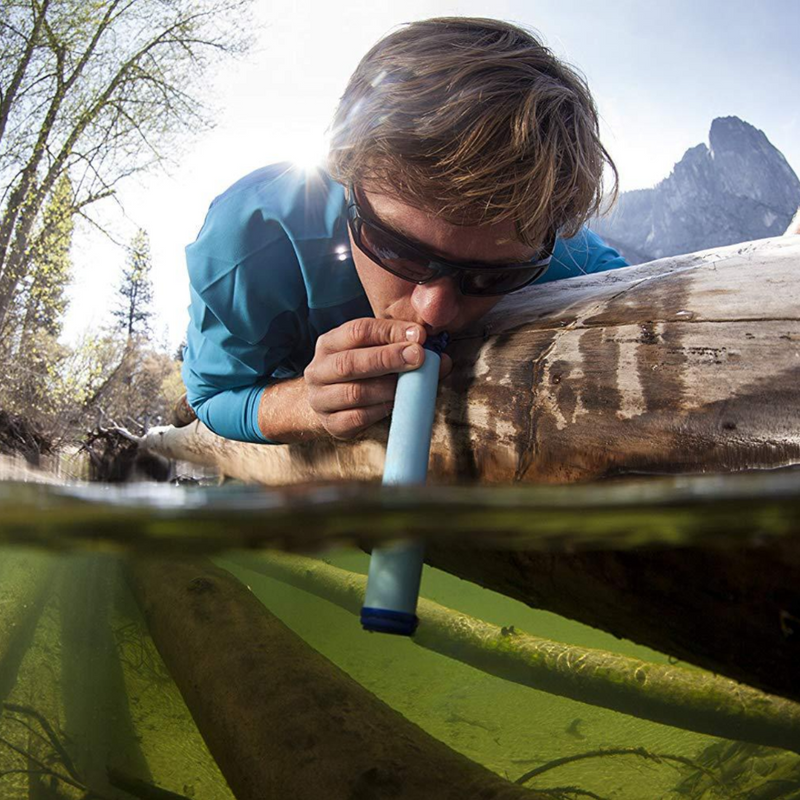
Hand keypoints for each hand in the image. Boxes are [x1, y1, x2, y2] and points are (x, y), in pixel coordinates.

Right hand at [303, 318, 451, 439]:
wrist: (328, 402)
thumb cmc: (359, 373)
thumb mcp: (374, 352)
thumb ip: (403, 349)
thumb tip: (441, 359)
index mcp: (329, 344)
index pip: (358, 331)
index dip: (390, 332)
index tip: (419, 336)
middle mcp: (318, 370)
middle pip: (350, 362)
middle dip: (388, 358)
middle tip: (418, 357)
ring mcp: (320, 399)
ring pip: (354, 393)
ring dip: (387, 388)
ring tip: (410, 386)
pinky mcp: (330, 424)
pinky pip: (356, 419)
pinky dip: (379, 411)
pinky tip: (395, 404)